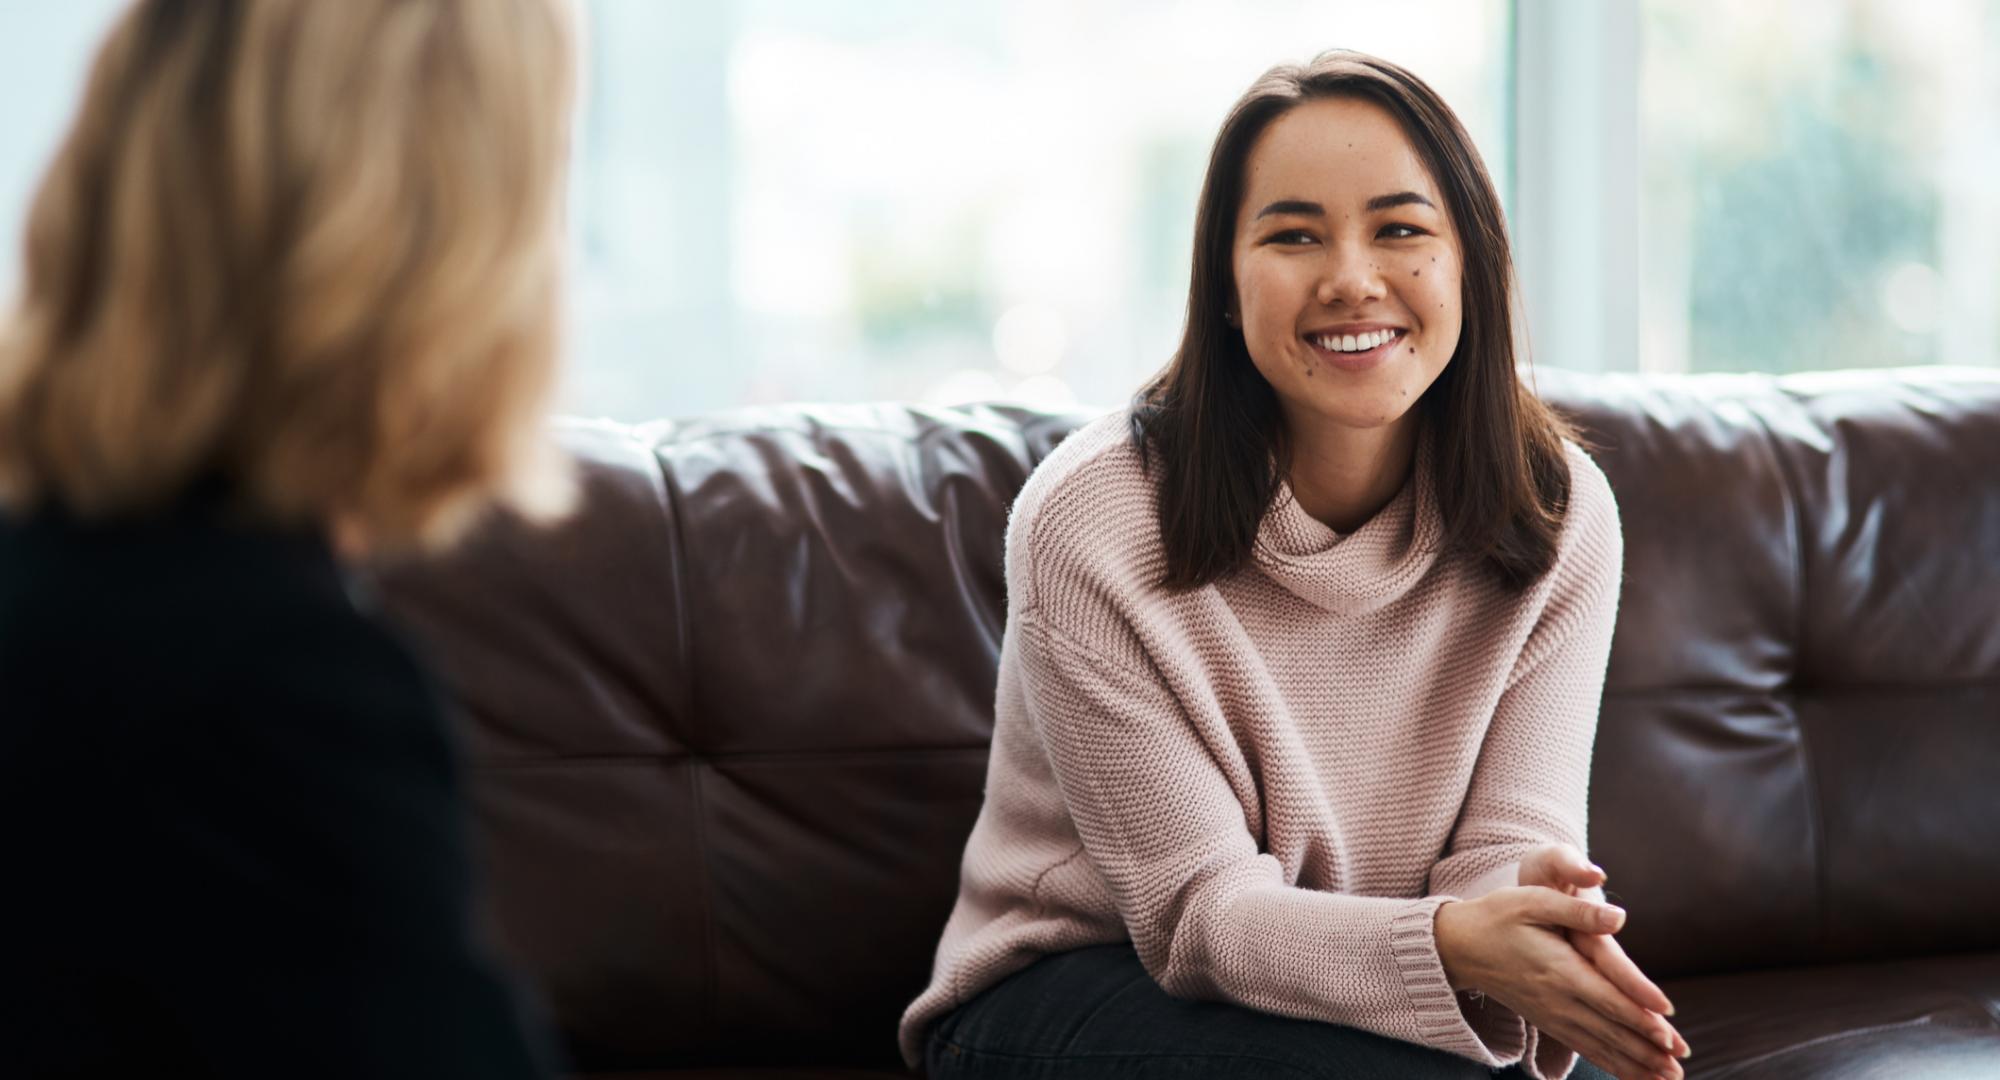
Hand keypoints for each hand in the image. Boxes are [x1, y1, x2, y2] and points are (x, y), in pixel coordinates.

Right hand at [1518, 845, 1690, 1062]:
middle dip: (1647, 1048)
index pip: (1606, 998)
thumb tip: (1620, 917)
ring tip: (1668, 1077)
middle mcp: (1557, 999)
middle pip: (1610, 1029)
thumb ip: (1578, 912)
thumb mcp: (1533, 901)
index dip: (1638, 1014)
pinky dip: (1611, 1064)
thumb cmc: (1498, 917)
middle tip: (1680, 1062)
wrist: (1459, 947)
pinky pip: (1584, 1048)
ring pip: (1600, 1045)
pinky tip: (1633, 1074)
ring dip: (1635, 1063)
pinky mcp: (1547, 1021)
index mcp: (1558, 969)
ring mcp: (1552, 1014)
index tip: (1668, 1028)